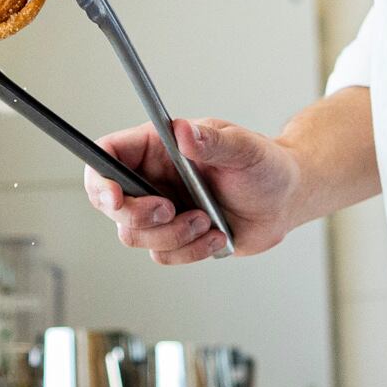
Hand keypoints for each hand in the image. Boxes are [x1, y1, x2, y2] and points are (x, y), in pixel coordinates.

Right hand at [82, 117, 299, 264]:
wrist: (286, 200)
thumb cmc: (266, 164)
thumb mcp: (244, 148)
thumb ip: (212, 141)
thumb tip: (183, 132)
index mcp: (159, 146)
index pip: (108, 155)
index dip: (100, 178)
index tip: (116, 197)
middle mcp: (153, 178)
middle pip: (111, 204)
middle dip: (139, 216)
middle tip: (172, 210)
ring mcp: (161, 210)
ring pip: (134, 236)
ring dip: (172, 235)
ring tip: (207, 221)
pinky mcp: (175, 237)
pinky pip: (162, 255)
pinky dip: (191, 251)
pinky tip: (217, 235)